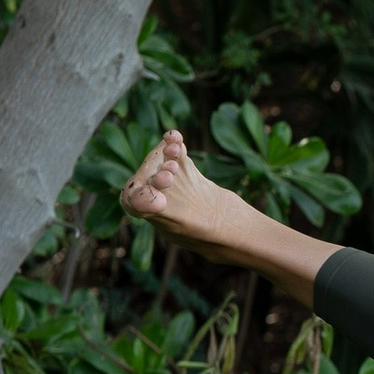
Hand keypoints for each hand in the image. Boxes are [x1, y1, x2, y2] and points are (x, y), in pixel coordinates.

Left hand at [122, 127, 330, 294]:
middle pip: (147, 178)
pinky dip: (174, 143)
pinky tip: (175, 136)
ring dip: (165, 153)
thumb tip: (151, 204)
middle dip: (155, 170)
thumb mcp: (191, 229)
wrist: (241, 231)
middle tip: (171, 172)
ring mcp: (174, 185)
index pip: (133, 201)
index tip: (158, 192)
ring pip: (161, 163)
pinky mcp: (188, 174)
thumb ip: (168, 215)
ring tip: (173, 147)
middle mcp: (159, 200)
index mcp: (153, 219)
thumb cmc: (216, 237)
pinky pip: (176, 155)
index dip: (140, 192)